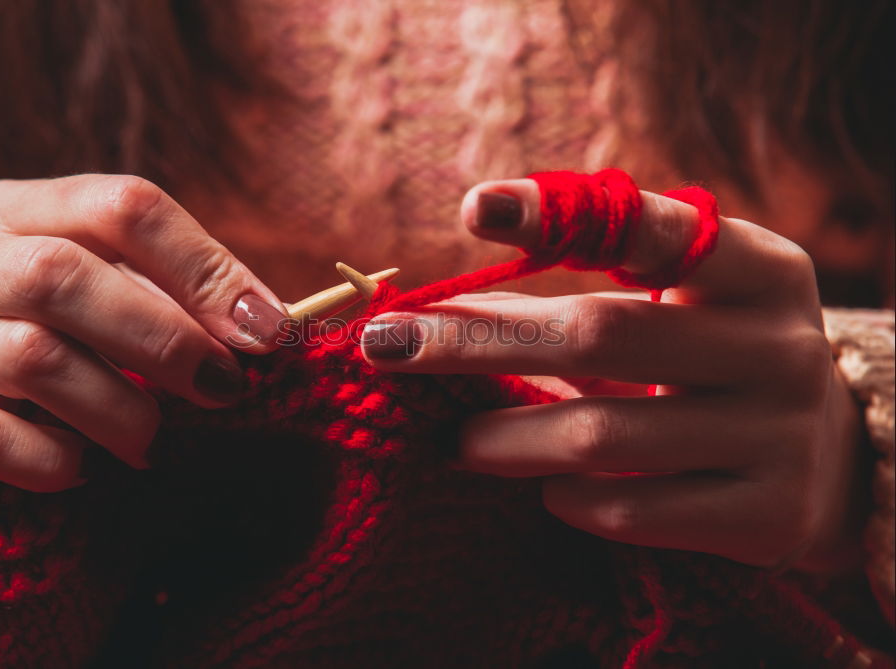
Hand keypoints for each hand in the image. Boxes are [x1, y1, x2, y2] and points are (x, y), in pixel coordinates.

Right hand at [0, 175, 288, 490]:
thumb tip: (271, 324)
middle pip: (63, 274)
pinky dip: (56, 460)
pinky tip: (84, 467)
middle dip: (164, 339)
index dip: (205, 267)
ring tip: (152, 440)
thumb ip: (177, 298)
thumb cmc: (55, 346)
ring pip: (30, 358)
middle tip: (222, 389)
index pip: (123, 205)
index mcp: (22, 212)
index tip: (268, 330)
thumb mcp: (110, 298)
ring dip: (118, 408)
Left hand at [362, 178, 866, 571]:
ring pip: (601, 435)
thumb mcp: (674, 309)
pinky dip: (568, 498)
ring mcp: (777, 434)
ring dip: (506, 438)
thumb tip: (440, 316)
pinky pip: (631, 508)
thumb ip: (574, 301)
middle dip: (475, 341)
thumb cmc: (716, 358)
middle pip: (597, 335)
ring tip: (458, 442)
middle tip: (387, 348)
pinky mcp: (765, 514)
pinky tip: (548, 489)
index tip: (470, 208)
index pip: (648, 229)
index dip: (556, 214)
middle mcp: (776, 345)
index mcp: (756, 269)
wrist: (829, 459)